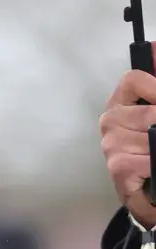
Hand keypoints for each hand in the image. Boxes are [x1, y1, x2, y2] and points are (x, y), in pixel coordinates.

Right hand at [101, 61, 155, 228]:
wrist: (148, 188)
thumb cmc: (151, 144)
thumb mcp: (153, 108)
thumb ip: (154, 83)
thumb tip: (154, 46)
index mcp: (121, 101)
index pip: (132, 79)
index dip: (154, 86)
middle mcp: (110, 120)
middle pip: (147, 113)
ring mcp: (111, 145)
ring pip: (149, 136)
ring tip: (155, 150)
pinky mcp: (117, 167)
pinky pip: (145, 159)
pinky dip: (154, 163)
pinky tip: (153, 167)